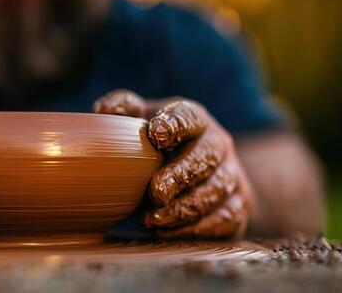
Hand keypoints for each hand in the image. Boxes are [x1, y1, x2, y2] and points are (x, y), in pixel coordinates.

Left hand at [94, 89, 252, 238]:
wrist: (202, 175)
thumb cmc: (160, 145)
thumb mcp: (142, 121)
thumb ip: (123, 109)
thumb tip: (103, 110)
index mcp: (195, 120)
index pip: (189, 116)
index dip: (175, 124)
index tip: (155, 134)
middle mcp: (218, 144)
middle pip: (206, 157)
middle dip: (181, 175)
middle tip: (155, 192)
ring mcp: (231, 175)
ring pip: (215, 191)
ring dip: (184, 208)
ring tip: (151, 220)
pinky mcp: (238, 206)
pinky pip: (225, 218)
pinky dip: (197, 228)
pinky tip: (169, 232)